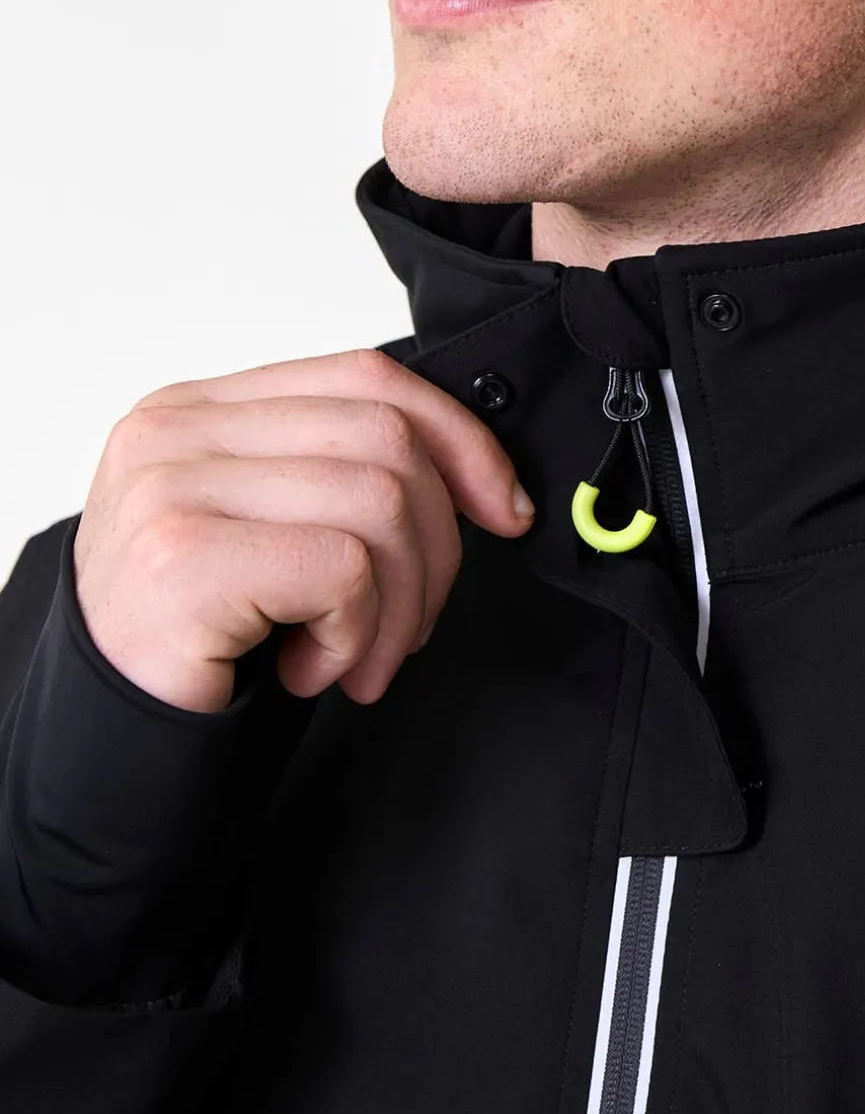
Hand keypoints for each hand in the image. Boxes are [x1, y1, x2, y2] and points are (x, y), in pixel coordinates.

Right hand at [72, 347, 532, 713]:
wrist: (110, 736)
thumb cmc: (203, 637)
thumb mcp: (272, 529)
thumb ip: (336, 474)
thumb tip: (481, 477)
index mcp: (200, 408)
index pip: (365, 377)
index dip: (460, 438)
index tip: (506, 509)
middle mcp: (176, 431)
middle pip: (386, 439)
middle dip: (438, 546)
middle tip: (412, 625)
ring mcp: (173, 488)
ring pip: (380, 503)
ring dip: (397, 607)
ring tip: (357, 660)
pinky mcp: (186, 558)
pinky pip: (342, 570)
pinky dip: (353, 635)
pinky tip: (307, 670)